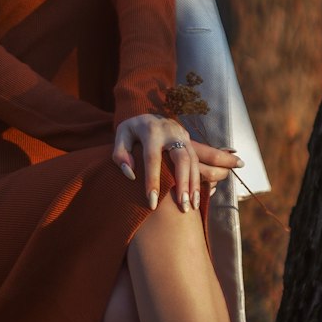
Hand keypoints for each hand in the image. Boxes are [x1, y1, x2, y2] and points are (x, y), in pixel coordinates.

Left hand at [113, 115, 241, 212]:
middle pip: (182, 158)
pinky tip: (198, 197)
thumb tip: (131, 174)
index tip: (152, 203)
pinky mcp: (190, 142)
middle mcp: (171, 132)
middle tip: (182, 206)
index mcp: (151, 130)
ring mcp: (183, 136)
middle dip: (183, 183)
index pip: (152, 158)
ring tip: (192, 206)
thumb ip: (120, 154)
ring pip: (194, 161)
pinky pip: (200, 161)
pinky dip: (201, 179)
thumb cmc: (131, 132)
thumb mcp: (120, 136)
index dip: (153, 181)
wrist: (148, 115)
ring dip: (195, 184)